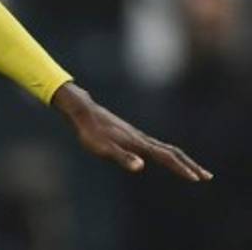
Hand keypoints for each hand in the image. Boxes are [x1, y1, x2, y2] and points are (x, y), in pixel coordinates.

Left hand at [52, 82, 212, 181]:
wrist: (83, 111)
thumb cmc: (90, 132)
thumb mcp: (103, 149)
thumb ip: (122, 157)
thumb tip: (141, 167)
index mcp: (139, 143)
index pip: (166, 157)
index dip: (181, 168)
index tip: (197, 179)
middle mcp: (142, 139)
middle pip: (172, 152)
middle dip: (190, 165)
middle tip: (207, 176)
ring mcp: (138, 136)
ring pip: (166, 148)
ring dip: (181, 159)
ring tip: (191, 170)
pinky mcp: (132, 135)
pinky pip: (157, 146)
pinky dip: (168, 154)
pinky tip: (165, 157)